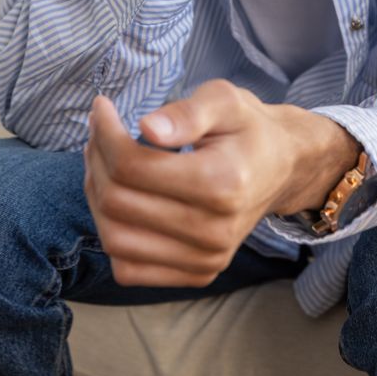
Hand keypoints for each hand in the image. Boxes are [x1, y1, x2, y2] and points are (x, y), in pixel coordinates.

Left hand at [83, 79, 359, 288]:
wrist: (281, 167)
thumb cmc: (247, 128)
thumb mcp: (224, 100)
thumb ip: (186, 113)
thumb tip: (146, 128)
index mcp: (222, 182)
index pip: (132, 167)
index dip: (105, 134)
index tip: (102, 108)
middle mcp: (215, 231)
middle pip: (118, 201)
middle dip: (96, 159)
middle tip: (99, 132)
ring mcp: (207, 259)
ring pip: (114, 238)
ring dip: (96, 196)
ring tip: (103, 161)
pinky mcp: (198, 275)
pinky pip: (128, 269)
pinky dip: (111, 233)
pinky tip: (120, 198)